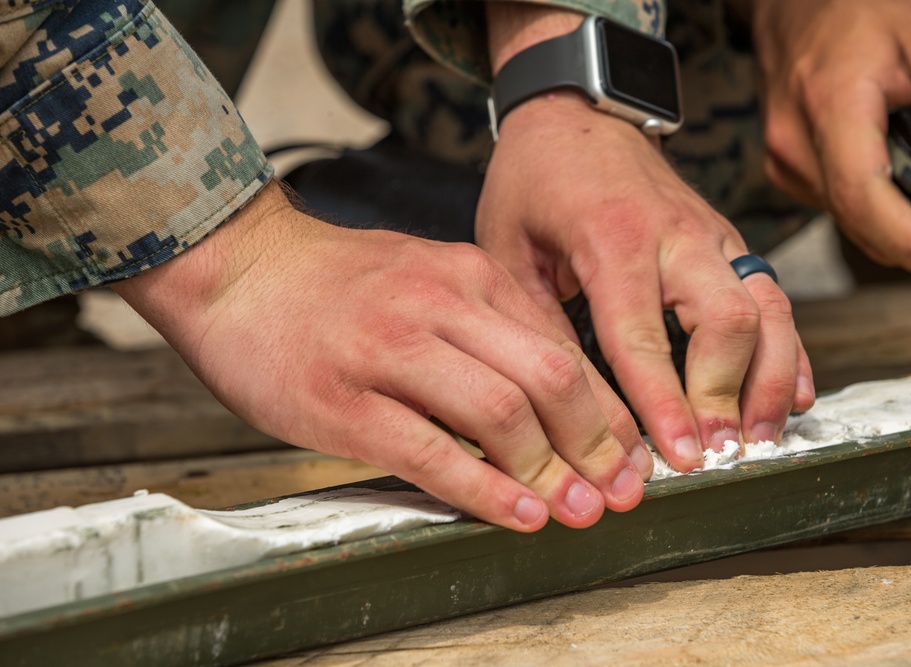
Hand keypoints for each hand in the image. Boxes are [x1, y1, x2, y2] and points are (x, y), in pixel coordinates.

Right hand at [112, 182, 649, 531]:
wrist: (237, 266)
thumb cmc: (334, 283)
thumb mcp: (426, 273)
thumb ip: (486, 323)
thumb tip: (552, 394)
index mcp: (469, 274)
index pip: (564, 347)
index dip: (608, 410)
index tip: (632, 455)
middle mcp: (440, 304)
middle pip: (550, 377)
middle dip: (596, 444)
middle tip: (620, 491)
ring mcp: (389, 350)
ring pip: (501, 413)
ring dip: (549, 472)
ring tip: (575, 510)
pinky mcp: (342, 401)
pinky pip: (430, 453)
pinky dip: (484, 489)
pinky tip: (517, 512)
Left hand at [482, 4, 814, 470]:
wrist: (574, 113)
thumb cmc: (533, 183)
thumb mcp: (507, 251)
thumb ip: (539, 325)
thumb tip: (567, 409)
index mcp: (611, 239)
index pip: (643, 337)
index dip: (664, 404)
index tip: (681, 459)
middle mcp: (676, 235)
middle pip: (727, 322)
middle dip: (728, 396)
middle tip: (721, 455)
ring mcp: (712, 234)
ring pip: (767, 309)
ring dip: (772, 380)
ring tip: (762, 439)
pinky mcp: (729, 239)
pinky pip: (774, 295)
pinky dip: (790, 349)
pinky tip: (793, 395)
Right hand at [753, 0, 910, 279]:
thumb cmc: (855, 4)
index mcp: (829, 105)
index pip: (865, 198)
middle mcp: (794, 142)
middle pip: (856, 220)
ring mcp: (784, 157)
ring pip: (845, 219)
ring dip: (895, 229)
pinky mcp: (785, 164)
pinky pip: (833, 204)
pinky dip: (872, 209)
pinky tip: (899, 188)